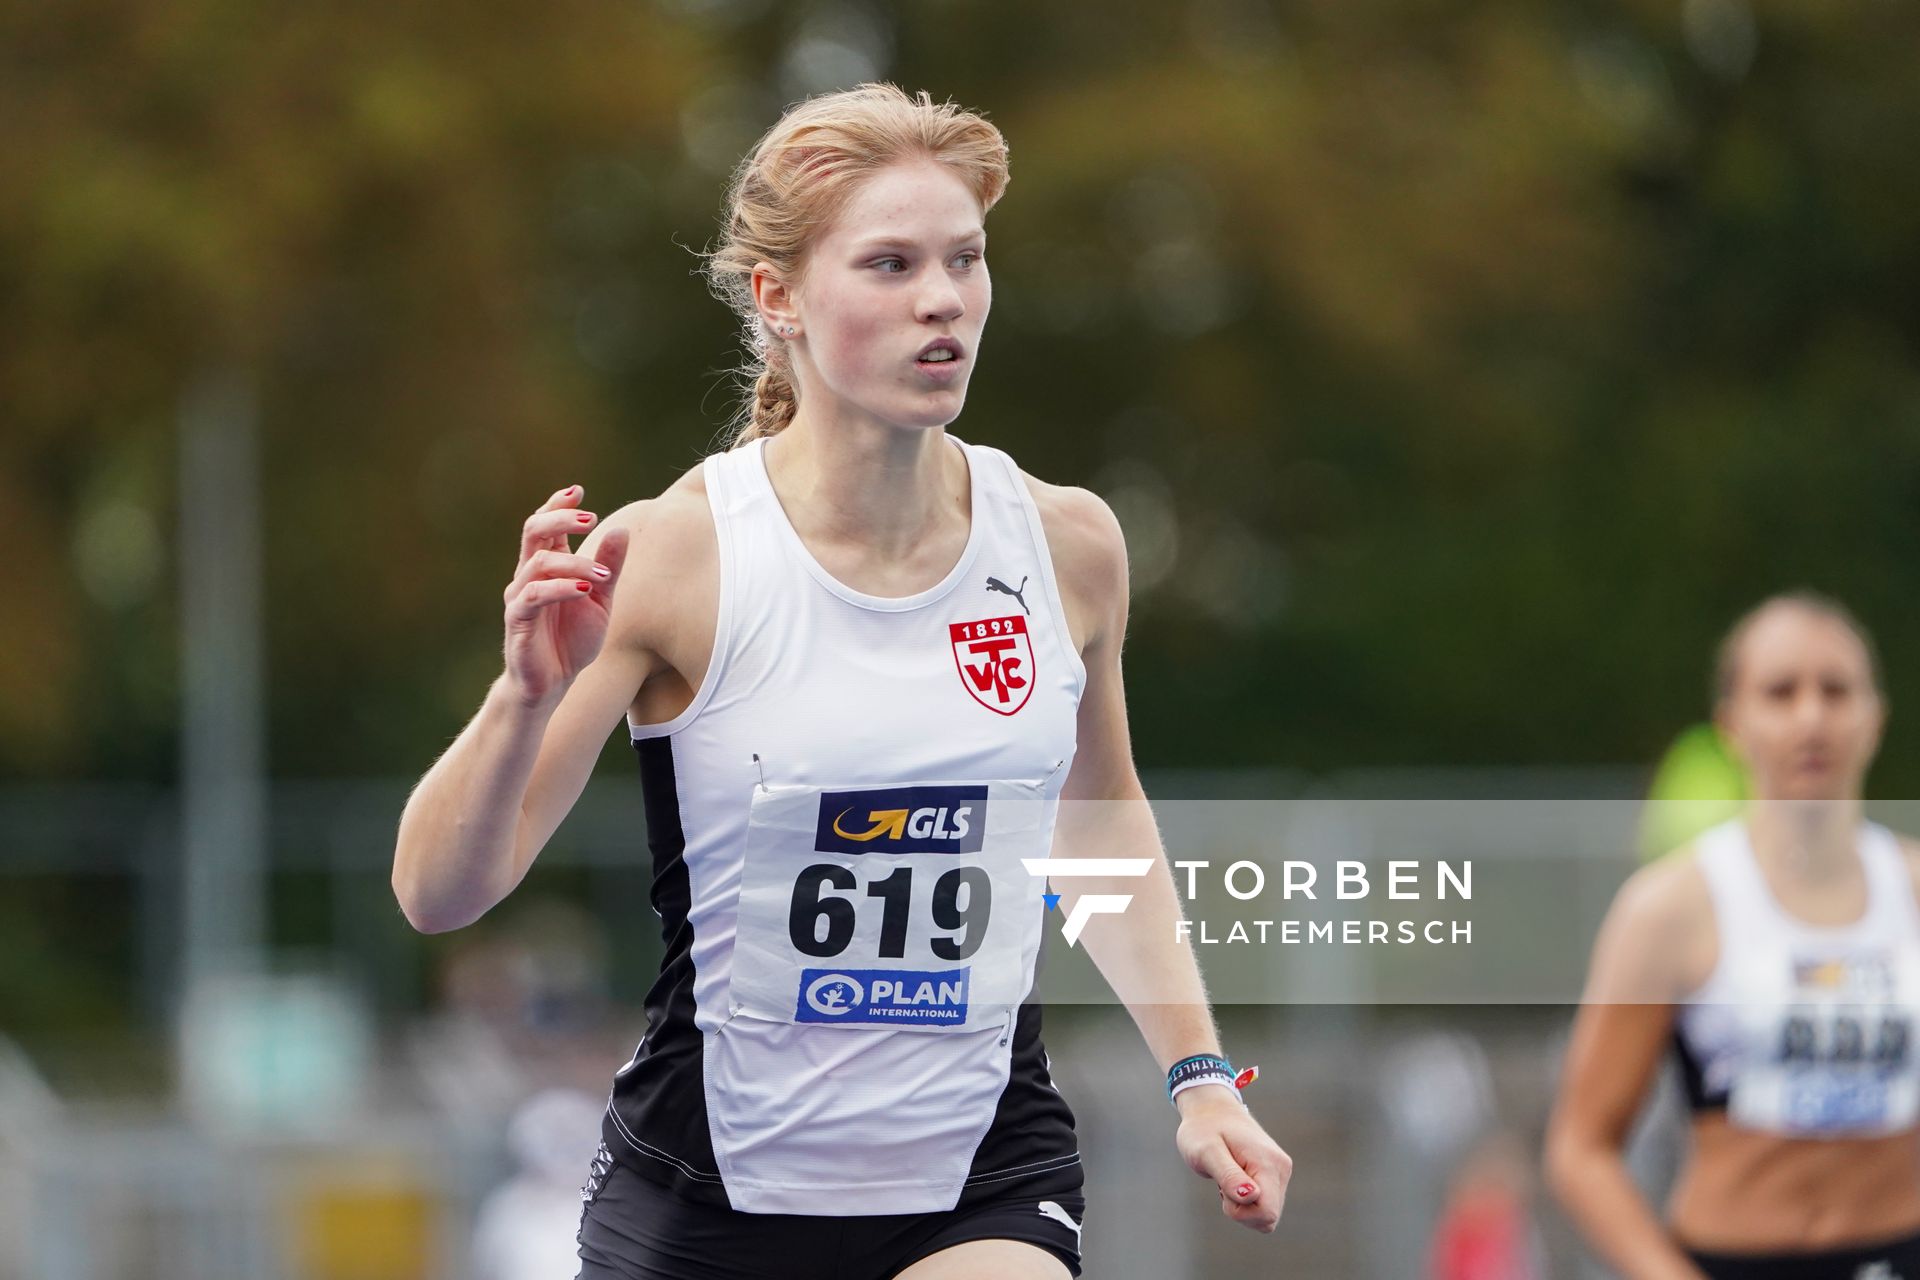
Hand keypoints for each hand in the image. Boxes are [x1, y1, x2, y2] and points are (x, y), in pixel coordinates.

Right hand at [501, 484, 628, 707]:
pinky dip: (559, 588)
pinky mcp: (517, 619)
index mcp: (548, 566)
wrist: (553, 684)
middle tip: (590, 519)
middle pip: (533, 531)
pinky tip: (583, 590)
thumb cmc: (573, 640)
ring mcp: (520, 596)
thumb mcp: (601, 599)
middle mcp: (529, 575)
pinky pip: (533, 595)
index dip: (558, 505)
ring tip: (602, 575)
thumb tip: (622, 530)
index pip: (545, 525)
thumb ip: (609, 567)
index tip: (577, 491)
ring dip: (574, 563)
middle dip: (560, 519)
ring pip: (538, 562)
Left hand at [1174, 1087, 1290, 1234]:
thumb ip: (1228, 1174)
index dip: (1241, 1212)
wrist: (1211, 1109)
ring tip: (1228, 1177)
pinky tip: (1234, 1178)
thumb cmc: (1204, 1129)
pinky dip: (1246, 1200)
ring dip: (1243, 1205)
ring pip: (1267, 1214)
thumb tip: (1250, 1196)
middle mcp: (1281, 1169)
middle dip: (1241, 1210)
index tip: (1222, 1190)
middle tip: (1223, 1182)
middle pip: (1269, 1218)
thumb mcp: (1206, 1151)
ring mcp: (1280, 1171)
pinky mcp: (1275, 1174)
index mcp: (1268, 1163)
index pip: (1266, 1213)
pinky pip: (1264, 1204)